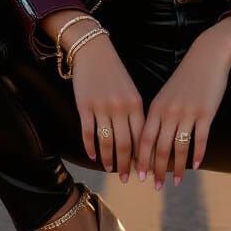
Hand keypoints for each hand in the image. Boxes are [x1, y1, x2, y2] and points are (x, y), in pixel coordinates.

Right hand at [70, 34, 144, 181]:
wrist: (93, 51)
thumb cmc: (115, 73)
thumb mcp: (130, 91)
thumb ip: (135, 114)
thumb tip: (139, 142)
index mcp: (136, 104)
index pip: (141, 137)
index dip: (143, 157)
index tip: (145, 171)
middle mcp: (120, 107)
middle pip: (125, 144)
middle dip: (127, 165)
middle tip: (127, 179)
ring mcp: (102, 108)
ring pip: (107, 142)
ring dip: (109, 160)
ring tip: (111, 170)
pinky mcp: (84, 107)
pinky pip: (88, 133)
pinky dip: (91, 147)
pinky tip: (94, 157)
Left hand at [135, 27, 230, 188]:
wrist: (207, 57)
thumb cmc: (186, 78)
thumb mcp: (166, 95)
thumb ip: (159, 116)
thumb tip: (152, 141)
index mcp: (156, 107)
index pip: (144, 139)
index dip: (140, 159)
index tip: (138, 175)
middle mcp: (169, 112)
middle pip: (159, 148)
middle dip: (156, 170)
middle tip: (156, 186)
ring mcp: (188, 113)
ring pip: (179, 147)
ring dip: (177, 168)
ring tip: (176, 182)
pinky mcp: (206, 113)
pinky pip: (200, 139)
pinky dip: (197, 155)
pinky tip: (196, 165)